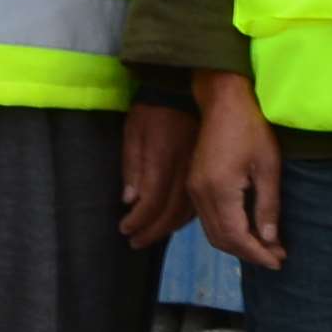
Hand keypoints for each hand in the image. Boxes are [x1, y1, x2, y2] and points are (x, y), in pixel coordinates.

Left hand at [117, 98, 196, 252]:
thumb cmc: (153, 109)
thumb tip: (131, 200)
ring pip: (188, 210)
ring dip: (168, 228)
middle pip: (171, 212)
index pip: (153, 202)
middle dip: (152, 231)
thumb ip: (132, 166)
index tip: (125, 229)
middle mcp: (185, 170)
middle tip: (135, 242)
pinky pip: (198, 201)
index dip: (139, 221)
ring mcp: (199, 171)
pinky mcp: (206, 170)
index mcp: (164, 159)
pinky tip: (173, 222)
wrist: (184, 90)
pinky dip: (184, 217)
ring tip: (150, 236)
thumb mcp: (133, 131)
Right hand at [189, 74, 283, 271]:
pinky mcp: (194, 184)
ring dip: (237, 244)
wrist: (223, 101)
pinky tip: (247, 229)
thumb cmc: (251, 128)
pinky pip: (208, 219)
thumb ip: (268, 206)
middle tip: (276, 256)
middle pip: (222, 240)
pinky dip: (227, 231)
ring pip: (213, 232)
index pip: (236, 237)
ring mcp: (194, 189)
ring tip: (265, 247)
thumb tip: (269, 239)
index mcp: (219, 190)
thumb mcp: (268, 166)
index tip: (278, 261)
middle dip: (249, 253)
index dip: (257, 253)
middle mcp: (201, 194)